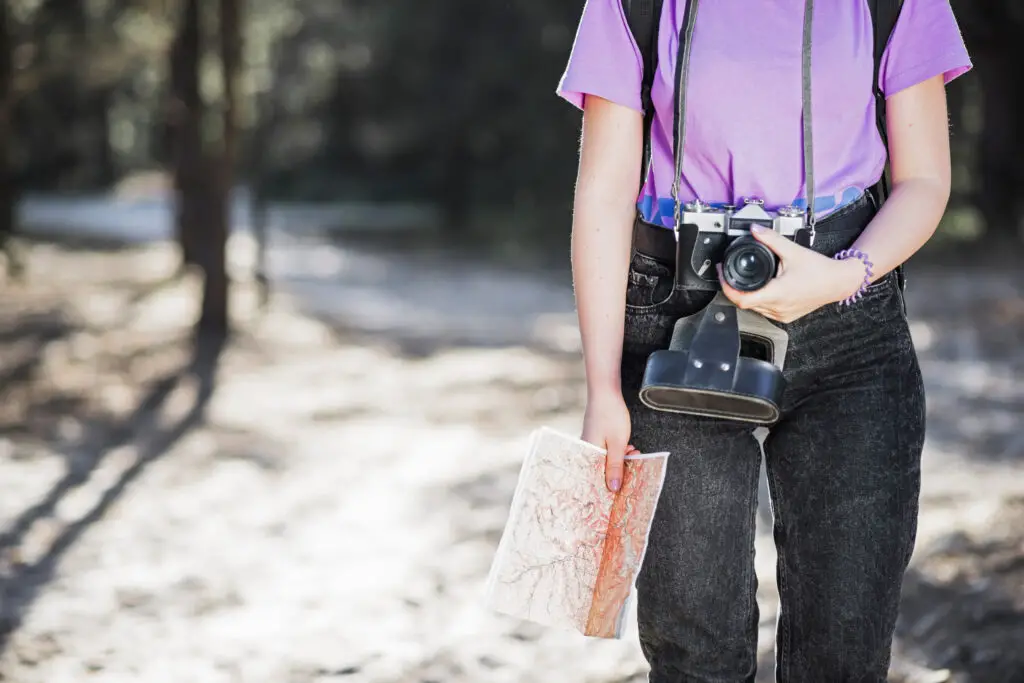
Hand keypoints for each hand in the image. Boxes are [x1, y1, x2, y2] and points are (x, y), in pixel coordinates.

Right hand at [581, 388, 637, 491]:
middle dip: (619, 472)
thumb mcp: (618, 444)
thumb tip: (614, 489)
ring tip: (634, 454)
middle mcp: (586, 452)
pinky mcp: (595, 439)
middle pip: (601, 471)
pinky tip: (628, 448)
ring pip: (606, 461)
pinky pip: (606, 452)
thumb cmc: (610, 416)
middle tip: (634, 470)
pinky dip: (618, 452)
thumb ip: (616, 467)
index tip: (622, 492)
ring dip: (621, 460)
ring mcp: (590, 444)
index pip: (596, 480)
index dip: (609, 487)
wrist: (605, 393)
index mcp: (588, 456)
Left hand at [719, 226, 865, 322]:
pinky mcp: (785, 316)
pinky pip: (764, 311)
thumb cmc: (820, 270)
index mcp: (777, 293)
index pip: (741, 298)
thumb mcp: (792, 251)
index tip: (723, 273)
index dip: (727, 287)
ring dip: (745, 295)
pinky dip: (758, 300)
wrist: (839, 282)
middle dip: (734, 288)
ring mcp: (781, 314)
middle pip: (744, 303)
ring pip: (753, 308)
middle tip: (729, 273)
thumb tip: (755, 230)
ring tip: (742, 280)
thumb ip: (771, 239)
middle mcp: (777, 307)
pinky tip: (760, 290)